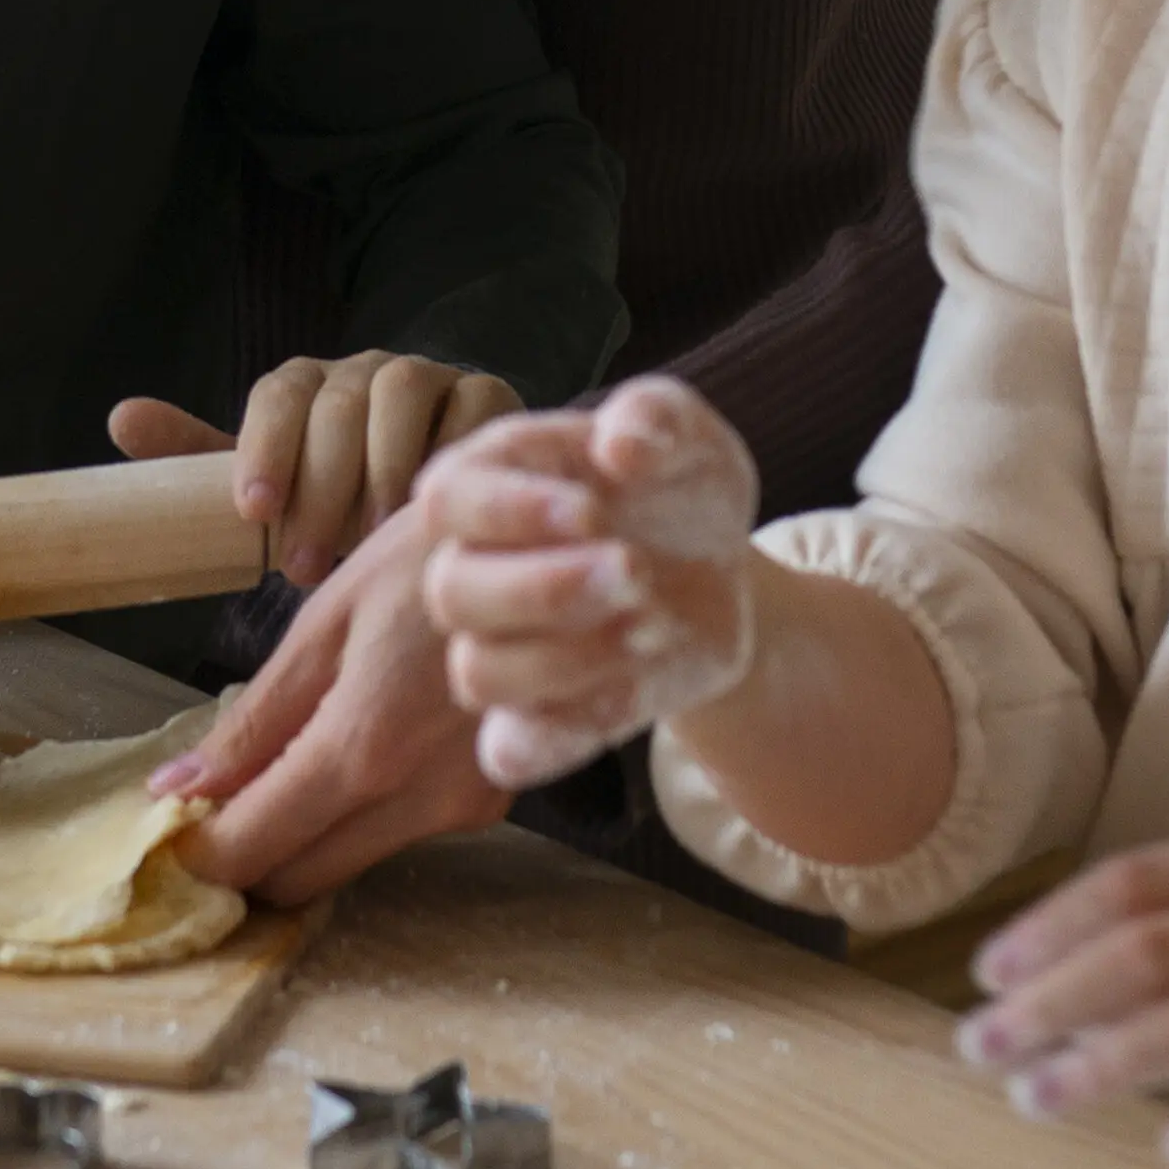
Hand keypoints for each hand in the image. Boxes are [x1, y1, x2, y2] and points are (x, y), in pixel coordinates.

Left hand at [106, 353, 519, 595]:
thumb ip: (200, 459)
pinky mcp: (488, 397)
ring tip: (368, 542)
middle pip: (338, 402)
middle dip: (319, 485)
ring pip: (402, 394)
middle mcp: (366, 371)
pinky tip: (433, 511)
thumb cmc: (338, 506)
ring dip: (381, 470)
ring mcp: (431, 377)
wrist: (429, 511)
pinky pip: (472, 408)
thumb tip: (121, 418)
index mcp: (306, 386)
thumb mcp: (269, 488)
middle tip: (304, 563)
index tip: (251, 510)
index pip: (277, 393)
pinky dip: (452, 453)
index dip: (262, 446)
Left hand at [149, 488, 509, 905]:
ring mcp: (467, 805)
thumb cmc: (438, 553)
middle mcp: (420, 800)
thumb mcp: (330, 616)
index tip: (169, 830)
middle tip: (218, 794)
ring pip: (351, 858)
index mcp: (364, 749)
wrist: (576, 537)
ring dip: (306, 828)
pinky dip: (363, 806)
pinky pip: (402, 829)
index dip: (199, 855)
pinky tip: (362, 736)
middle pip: (299, 879)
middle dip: (248, 851)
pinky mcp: (496, 796)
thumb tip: (181, 786)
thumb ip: (258, 717)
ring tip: (290, 748)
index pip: (252, 852)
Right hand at [416, 376, 758, 791]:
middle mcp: (476, 568)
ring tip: (654, 622)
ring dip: (571, 657)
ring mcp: (502, 649)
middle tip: (637, 572)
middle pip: (452, 592)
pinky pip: (509, 751)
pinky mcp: (540, 720)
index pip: (450, 498)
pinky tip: (623, 694)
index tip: (592, 511)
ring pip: (480, 673)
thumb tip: (619, 443)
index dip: (512, 510)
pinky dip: (553, 740)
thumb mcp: (687, 435)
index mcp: (492, 482)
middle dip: (546, 588)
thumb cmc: (678, 487)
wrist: (719, 571)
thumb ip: (656, 417)